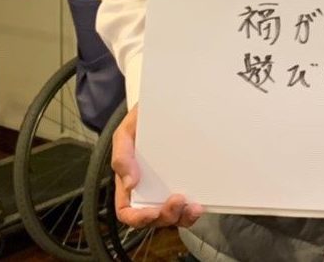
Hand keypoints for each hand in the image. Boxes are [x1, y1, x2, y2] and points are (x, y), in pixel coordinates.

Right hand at [111, 104, 203, 229]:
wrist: (165, 106)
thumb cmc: (142, 120)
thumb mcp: (126, 132)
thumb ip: (122, 155)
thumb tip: (130, 183)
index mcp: (130, 182)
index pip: (128, 211)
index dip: (138, 218)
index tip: (152, 212)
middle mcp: (148, 190)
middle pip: (154, 218)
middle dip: (166, 216)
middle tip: (178, 200)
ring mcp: (168, 188)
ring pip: (174, 217)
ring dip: (183, 217)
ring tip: (194, 207)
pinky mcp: (186, 183)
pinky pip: (189, 206)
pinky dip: (194, 210)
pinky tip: (200, 202)